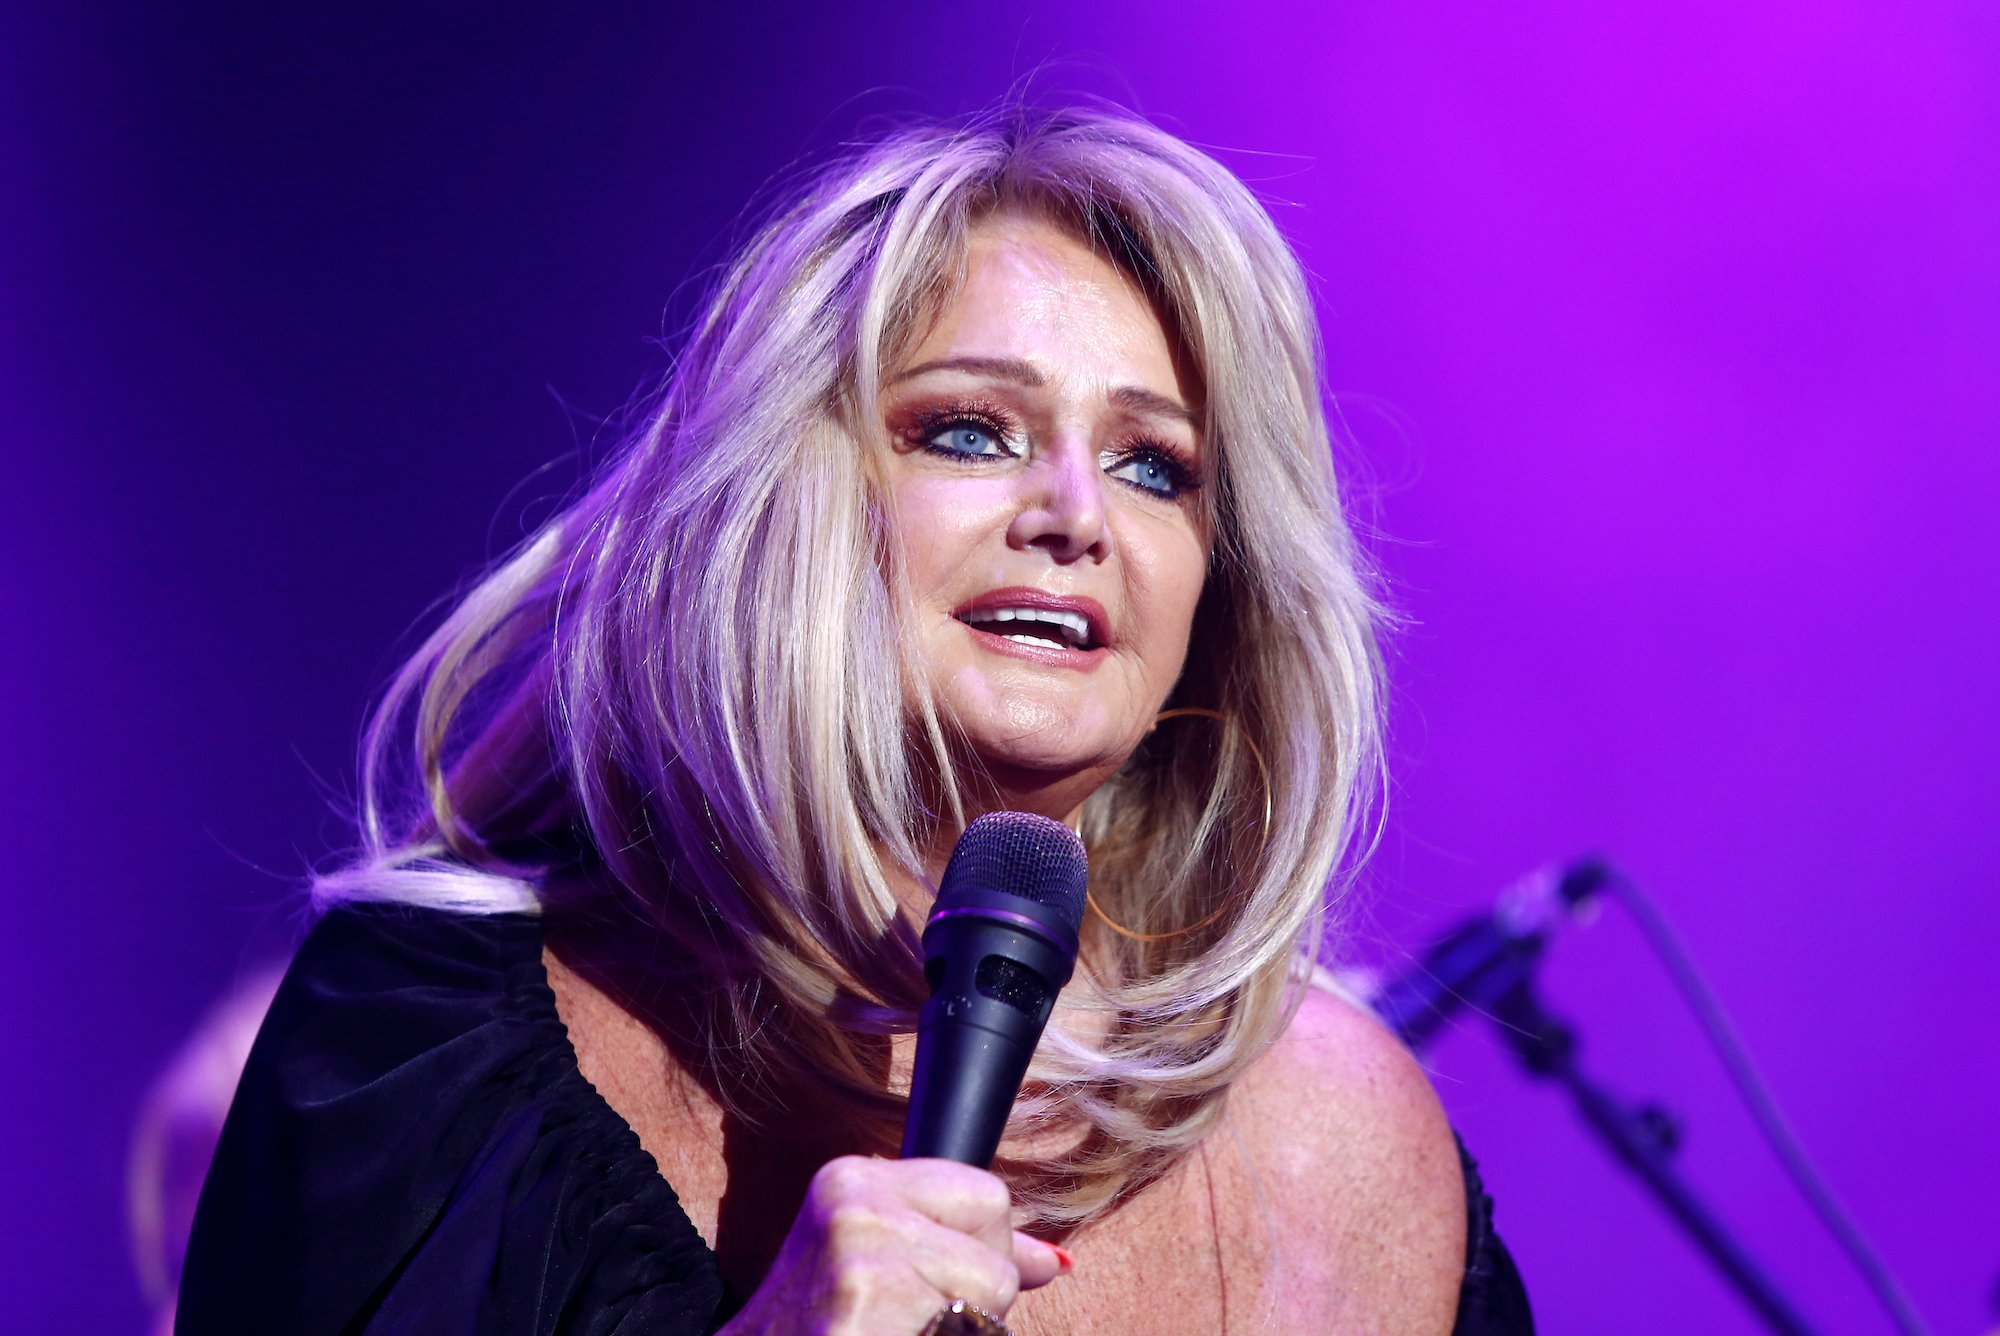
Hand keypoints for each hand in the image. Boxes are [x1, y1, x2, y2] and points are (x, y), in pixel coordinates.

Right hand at [716, 1155, 1067, 1334]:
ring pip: (992, 1298)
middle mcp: (856, 1206)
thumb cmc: (816, 1330)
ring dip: (960, 1334)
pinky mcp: (868, 1305)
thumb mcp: (875, 1267)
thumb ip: (962, 1250)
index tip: (931, 1287)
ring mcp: (862, 1258)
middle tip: (908, 1322)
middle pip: (998, 1249)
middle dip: (975, 1301)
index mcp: (853, 1180)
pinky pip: (972, 1333)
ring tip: (895, 1335)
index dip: (978, 1255)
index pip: (988, 1196)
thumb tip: (1051, 1261)